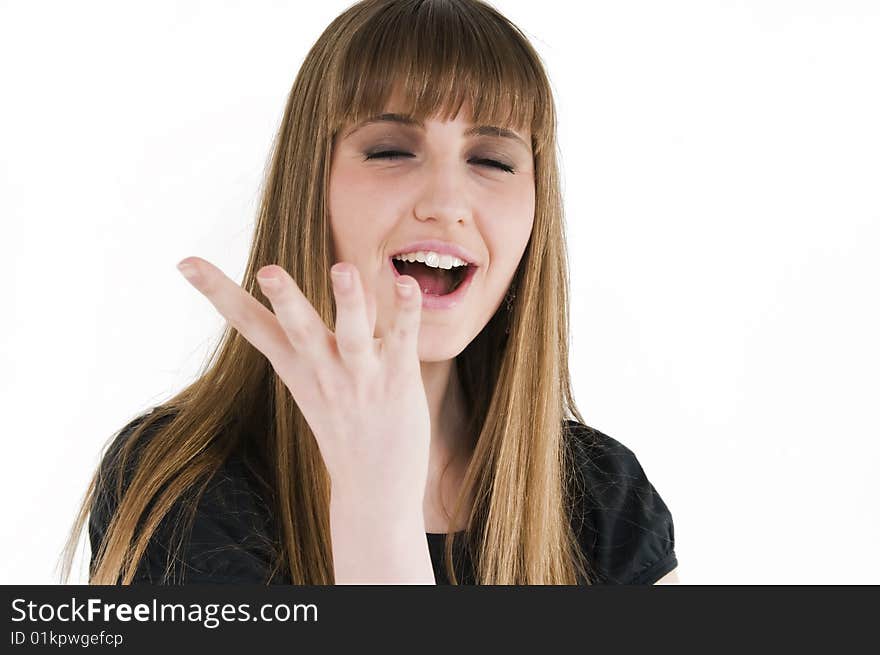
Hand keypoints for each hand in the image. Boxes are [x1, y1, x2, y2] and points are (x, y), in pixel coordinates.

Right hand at [176, 257, 430, 515]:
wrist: (374, 488)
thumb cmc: (347, 422)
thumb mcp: (323, 374)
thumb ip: (337, 320)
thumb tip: (349, 275)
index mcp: (295, 365)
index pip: (249, 324)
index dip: (218, 292)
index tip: (186, 262)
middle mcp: (322, 370)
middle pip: (298, 330)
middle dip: (285, 300)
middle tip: (267, 270)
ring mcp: (360, 377)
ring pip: (352, 335)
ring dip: (348, 302)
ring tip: (343, 268)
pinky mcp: (398, 380)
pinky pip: (402, 341)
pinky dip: (406, 312)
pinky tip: (408, 285)